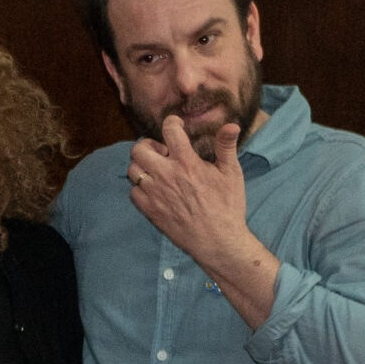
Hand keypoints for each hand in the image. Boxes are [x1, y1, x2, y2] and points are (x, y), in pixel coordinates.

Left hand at [128, 115, 279, 325]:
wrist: (217, 240)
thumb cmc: (227, 206)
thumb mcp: (232, 173)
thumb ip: (226, 147)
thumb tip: (231, 124)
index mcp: (187, 163)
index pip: (169, 130)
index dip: (171, 122)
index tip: (175, 126)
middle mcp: (166, 175)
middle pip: (138, 149)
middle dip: (148, 145)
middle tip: (161, 152)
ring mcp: (154, 193)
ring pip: (132, 170)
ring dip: (142, 166)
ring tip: (157, 170)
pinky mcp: (149, 210)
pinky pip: (133, 192)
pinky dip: (140, 187)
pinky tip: (155, 189)